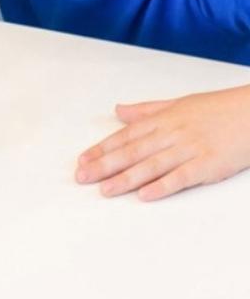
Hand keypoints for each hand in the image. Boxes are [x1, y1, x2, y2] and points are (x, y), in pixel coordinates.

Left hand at [75, 84, 249, 200]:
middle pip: (131, 152)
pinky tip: (144, 195)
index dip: (102, 149)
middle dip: (104, 165)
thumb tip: (119, 110)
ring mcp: (188, 149)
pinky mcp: (207, 165)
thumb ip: (146, 110)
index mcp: (161, 119)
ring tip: (105, 189)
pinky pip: (180, 178)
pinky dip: (161, 186)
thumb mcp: (177, 104)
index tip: (83, 160)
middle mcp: (170, 133)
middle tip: (82, 177)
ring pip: (150, 165)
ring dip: (125, 178)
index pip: (125, 136)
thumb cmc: (216, 109)